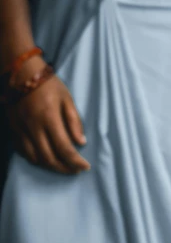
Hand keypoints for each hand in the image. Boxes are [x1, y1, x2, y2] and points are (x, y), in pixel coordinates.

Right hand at [6, 57, 89, 173]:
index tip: (85, 167)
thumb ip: (74, 121)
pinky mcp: (12, 128)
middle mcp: (32, 126)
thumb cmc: (49, 84)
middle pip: (48, 157)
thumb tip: (81, 142)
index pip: (64, 147)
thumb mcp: (67, 99)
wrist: (21, 73)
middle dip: (63, 168)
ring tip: (62, 166)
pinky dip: (34, 158)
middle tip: (75, 170)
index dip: (75, 161)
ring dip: (49, 165)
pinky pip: (22, 150)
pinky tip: (44, 159)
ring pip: (34, 157)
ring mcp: (20, 128)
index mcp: (49, 117)